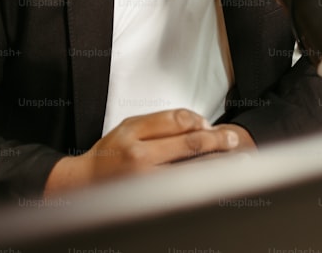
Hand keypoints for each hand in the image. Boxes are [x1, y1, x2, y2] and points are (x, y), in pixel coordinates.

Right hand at [44, 109, 253, 194]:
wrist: (83, 186)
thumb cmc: (109, 154)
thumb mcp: (129, 126)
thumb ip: (161, 122)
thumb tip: (199, 124)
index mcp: (133, 133)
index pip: (177, 120)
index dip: (198, 120)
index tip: (210, 124)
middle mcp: (139, 157)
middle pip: (190, 145)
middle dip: (218, 141)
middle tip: (234, 140)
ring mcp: (146, 182)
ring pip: (192, 170)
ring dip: (219, 165)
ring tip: (237, 161)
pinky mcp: (150, 201)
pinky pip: (184, 191)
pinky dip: (203, 185)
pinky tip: (217, 183)